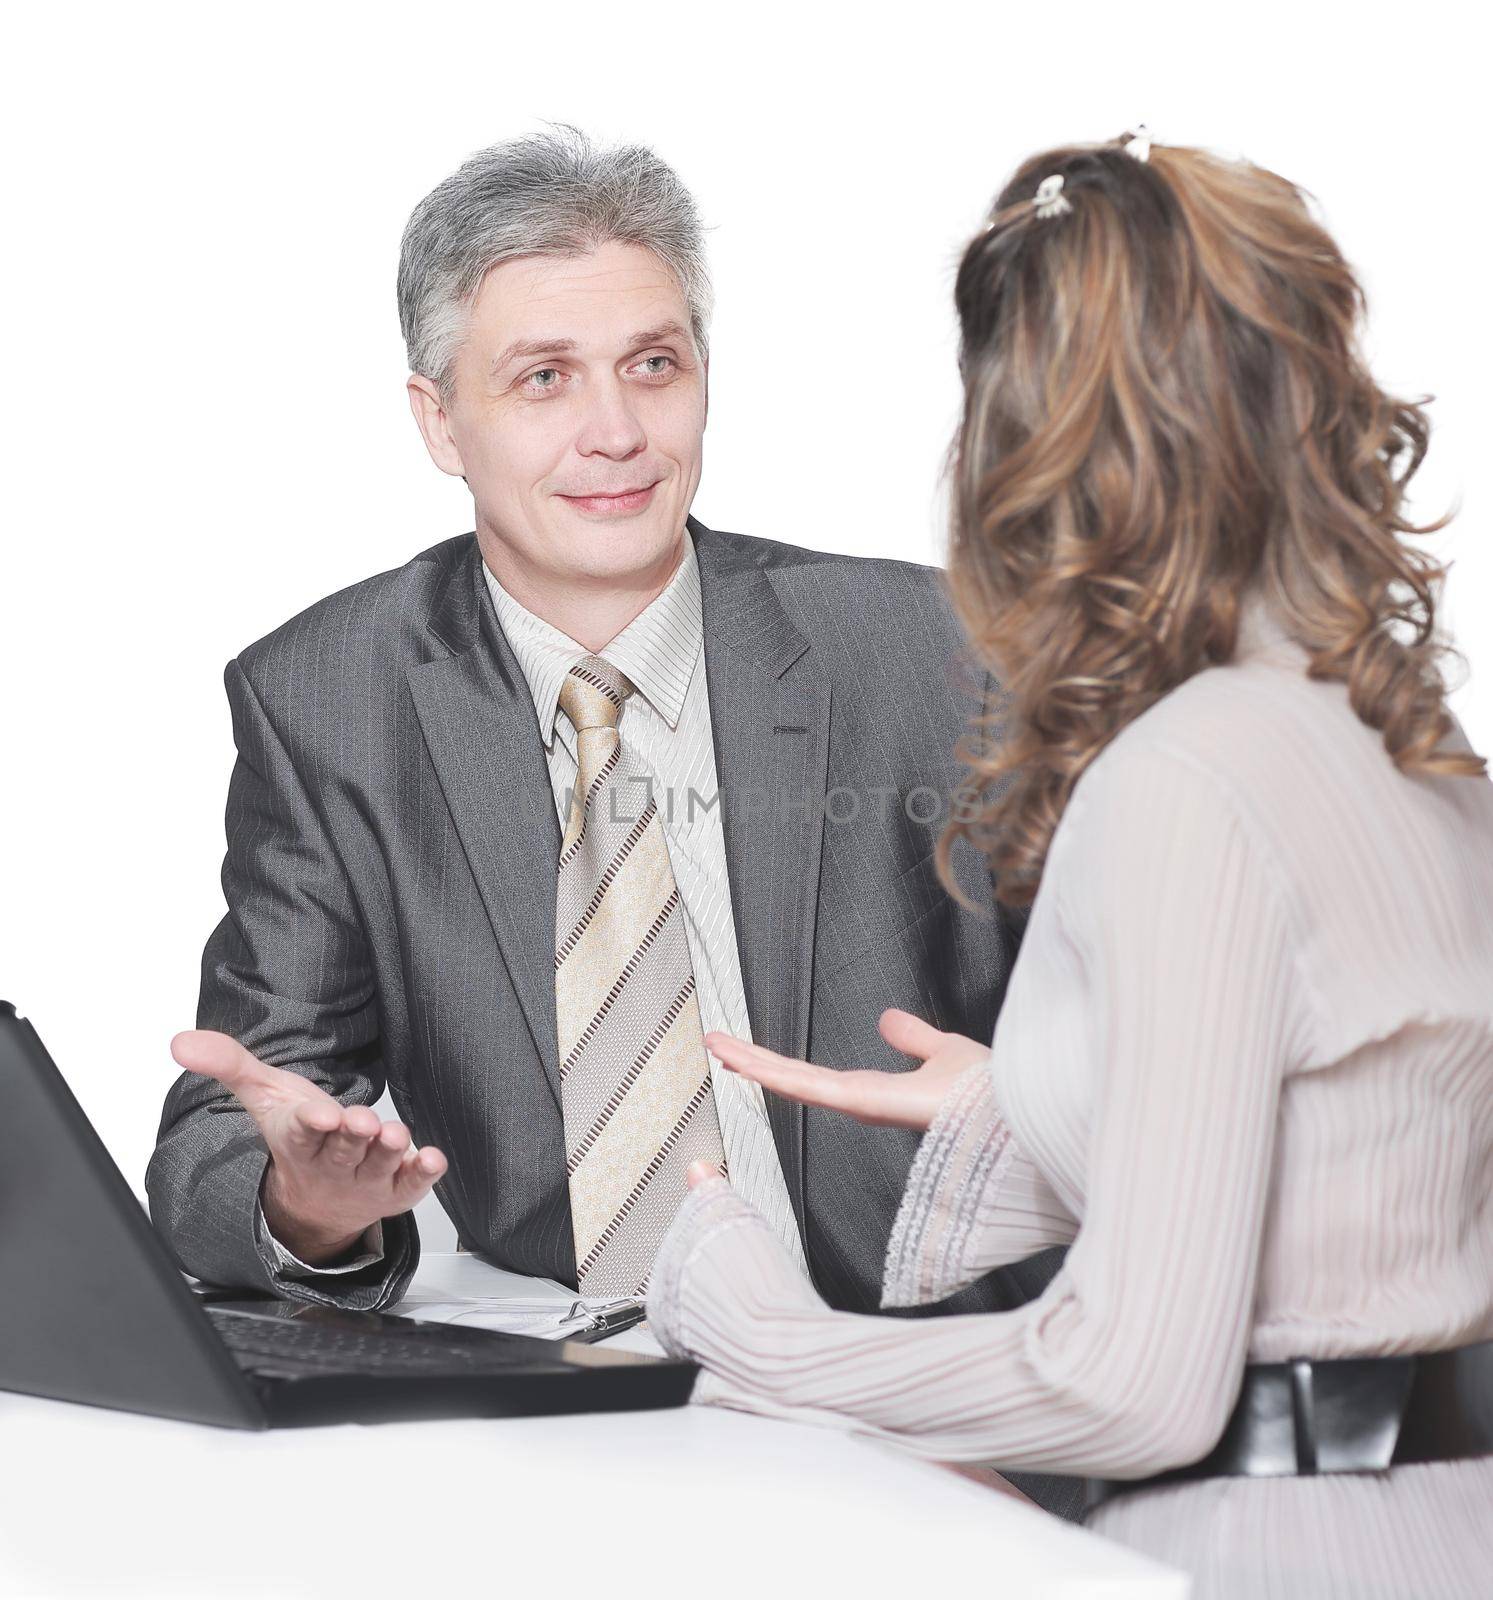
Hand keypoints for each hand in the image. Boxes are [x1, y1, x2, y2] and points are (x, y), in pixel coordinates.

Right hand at [170, 1029, 447, 1265]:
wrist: (316, 1199)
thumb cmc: (298, 1134)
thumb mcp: (263, 1096)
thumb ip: (228, 1064)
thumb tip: (180, 1042)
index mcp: (299, 1142)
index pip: (302, 1134)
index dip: (312, 1124)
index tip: (322, 1115)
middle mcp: (332, 1164)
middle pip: (343, 1150)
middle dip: (353, 1136)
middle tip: (362, 1121)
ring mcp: (365, 1180)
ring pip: (378, 1166)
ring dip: (388, 1151)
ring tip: (394, 1134)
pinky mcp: (396, 1190)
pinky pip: (410, 1186)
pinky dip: (422, 1174)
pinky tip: (433, 1159)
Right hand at [704, 1008, 989, 1131]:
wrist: (1010, 1110)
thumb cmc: (989, 1093)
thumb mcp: (944, 1051)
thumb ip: (914, 1038)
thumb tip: (887, 1020)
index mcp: (875, 1092)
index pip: (815, 1077)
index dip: (780, 1064)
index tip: (748, 1051)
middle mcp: (860, 1102)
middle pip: (794, 1080)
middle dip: (753, 1062)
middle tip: (714, 1043)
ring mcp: (859, 1105)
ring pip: (794, 1083)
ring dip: (753, 1063)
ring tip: (716, 1044)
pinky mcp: (865, 1102)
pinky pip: (813, 1086)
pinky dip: (777, 1074)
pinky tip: (749, 1062)